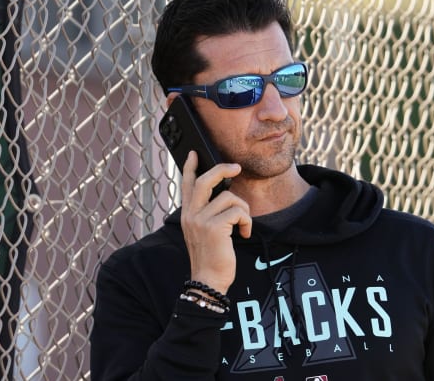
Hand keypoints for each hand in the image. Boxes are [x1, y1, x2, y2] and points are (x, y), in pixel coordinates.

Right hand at [180, 151, 251, 293]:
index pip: (186, 185)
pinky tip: (244, 234)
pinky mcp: (214, 227)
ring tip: (243, 226)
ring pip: (230, 198)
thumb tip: (225, 195)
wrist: (208, 280)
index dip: (190, 167)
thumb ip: (208, 214)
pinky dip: (246, 222)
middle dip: (222, 170)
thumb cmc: (211, 258)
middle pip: (205, 180)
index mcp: (187, 215)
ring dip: (244, 210)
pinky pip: (238, 212)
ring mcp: (200, 220)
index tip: (194, 153)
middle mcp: (190, 215)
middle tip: (236, 168)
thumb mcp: (204, 232)